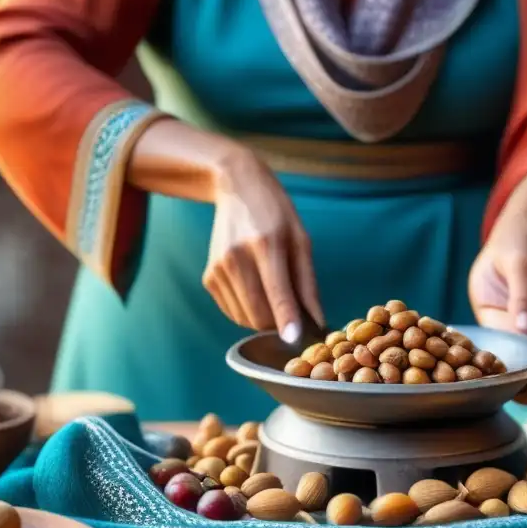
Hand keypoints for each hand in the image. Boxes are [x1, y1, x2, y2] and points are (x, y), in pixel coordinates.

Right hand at [203, 147, 323, 339]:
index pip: (277, 293)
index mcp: (266, 245)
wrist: (236, 188)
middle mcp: (237, 258)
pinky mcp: (209, 278)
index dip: (287, 320)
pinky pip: (233, 313)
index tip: (294, 339)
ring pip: (245, 318)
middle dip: (280, 325)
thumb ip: (308, 283)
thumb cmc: (276, 214)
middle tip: (296, 318)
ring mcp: (218, 269)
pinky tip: (257, 290)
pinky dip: (249, 312)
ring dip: (264, 319)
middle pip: (259, 314)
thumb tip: (318, 321)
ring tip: (274, 294)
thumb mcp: (301, 241)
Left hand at [469, 196, 526, 403]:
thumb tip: (525, 329)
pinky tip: (501, 379)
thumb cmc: (515, 243)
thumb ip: (521, 294)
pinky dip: (515, 366)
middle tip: (522, 397)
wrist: (508, 236)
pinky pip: (523, 351)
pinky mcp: (524, 328)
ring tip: (511, 395)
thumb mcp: (516, 262)